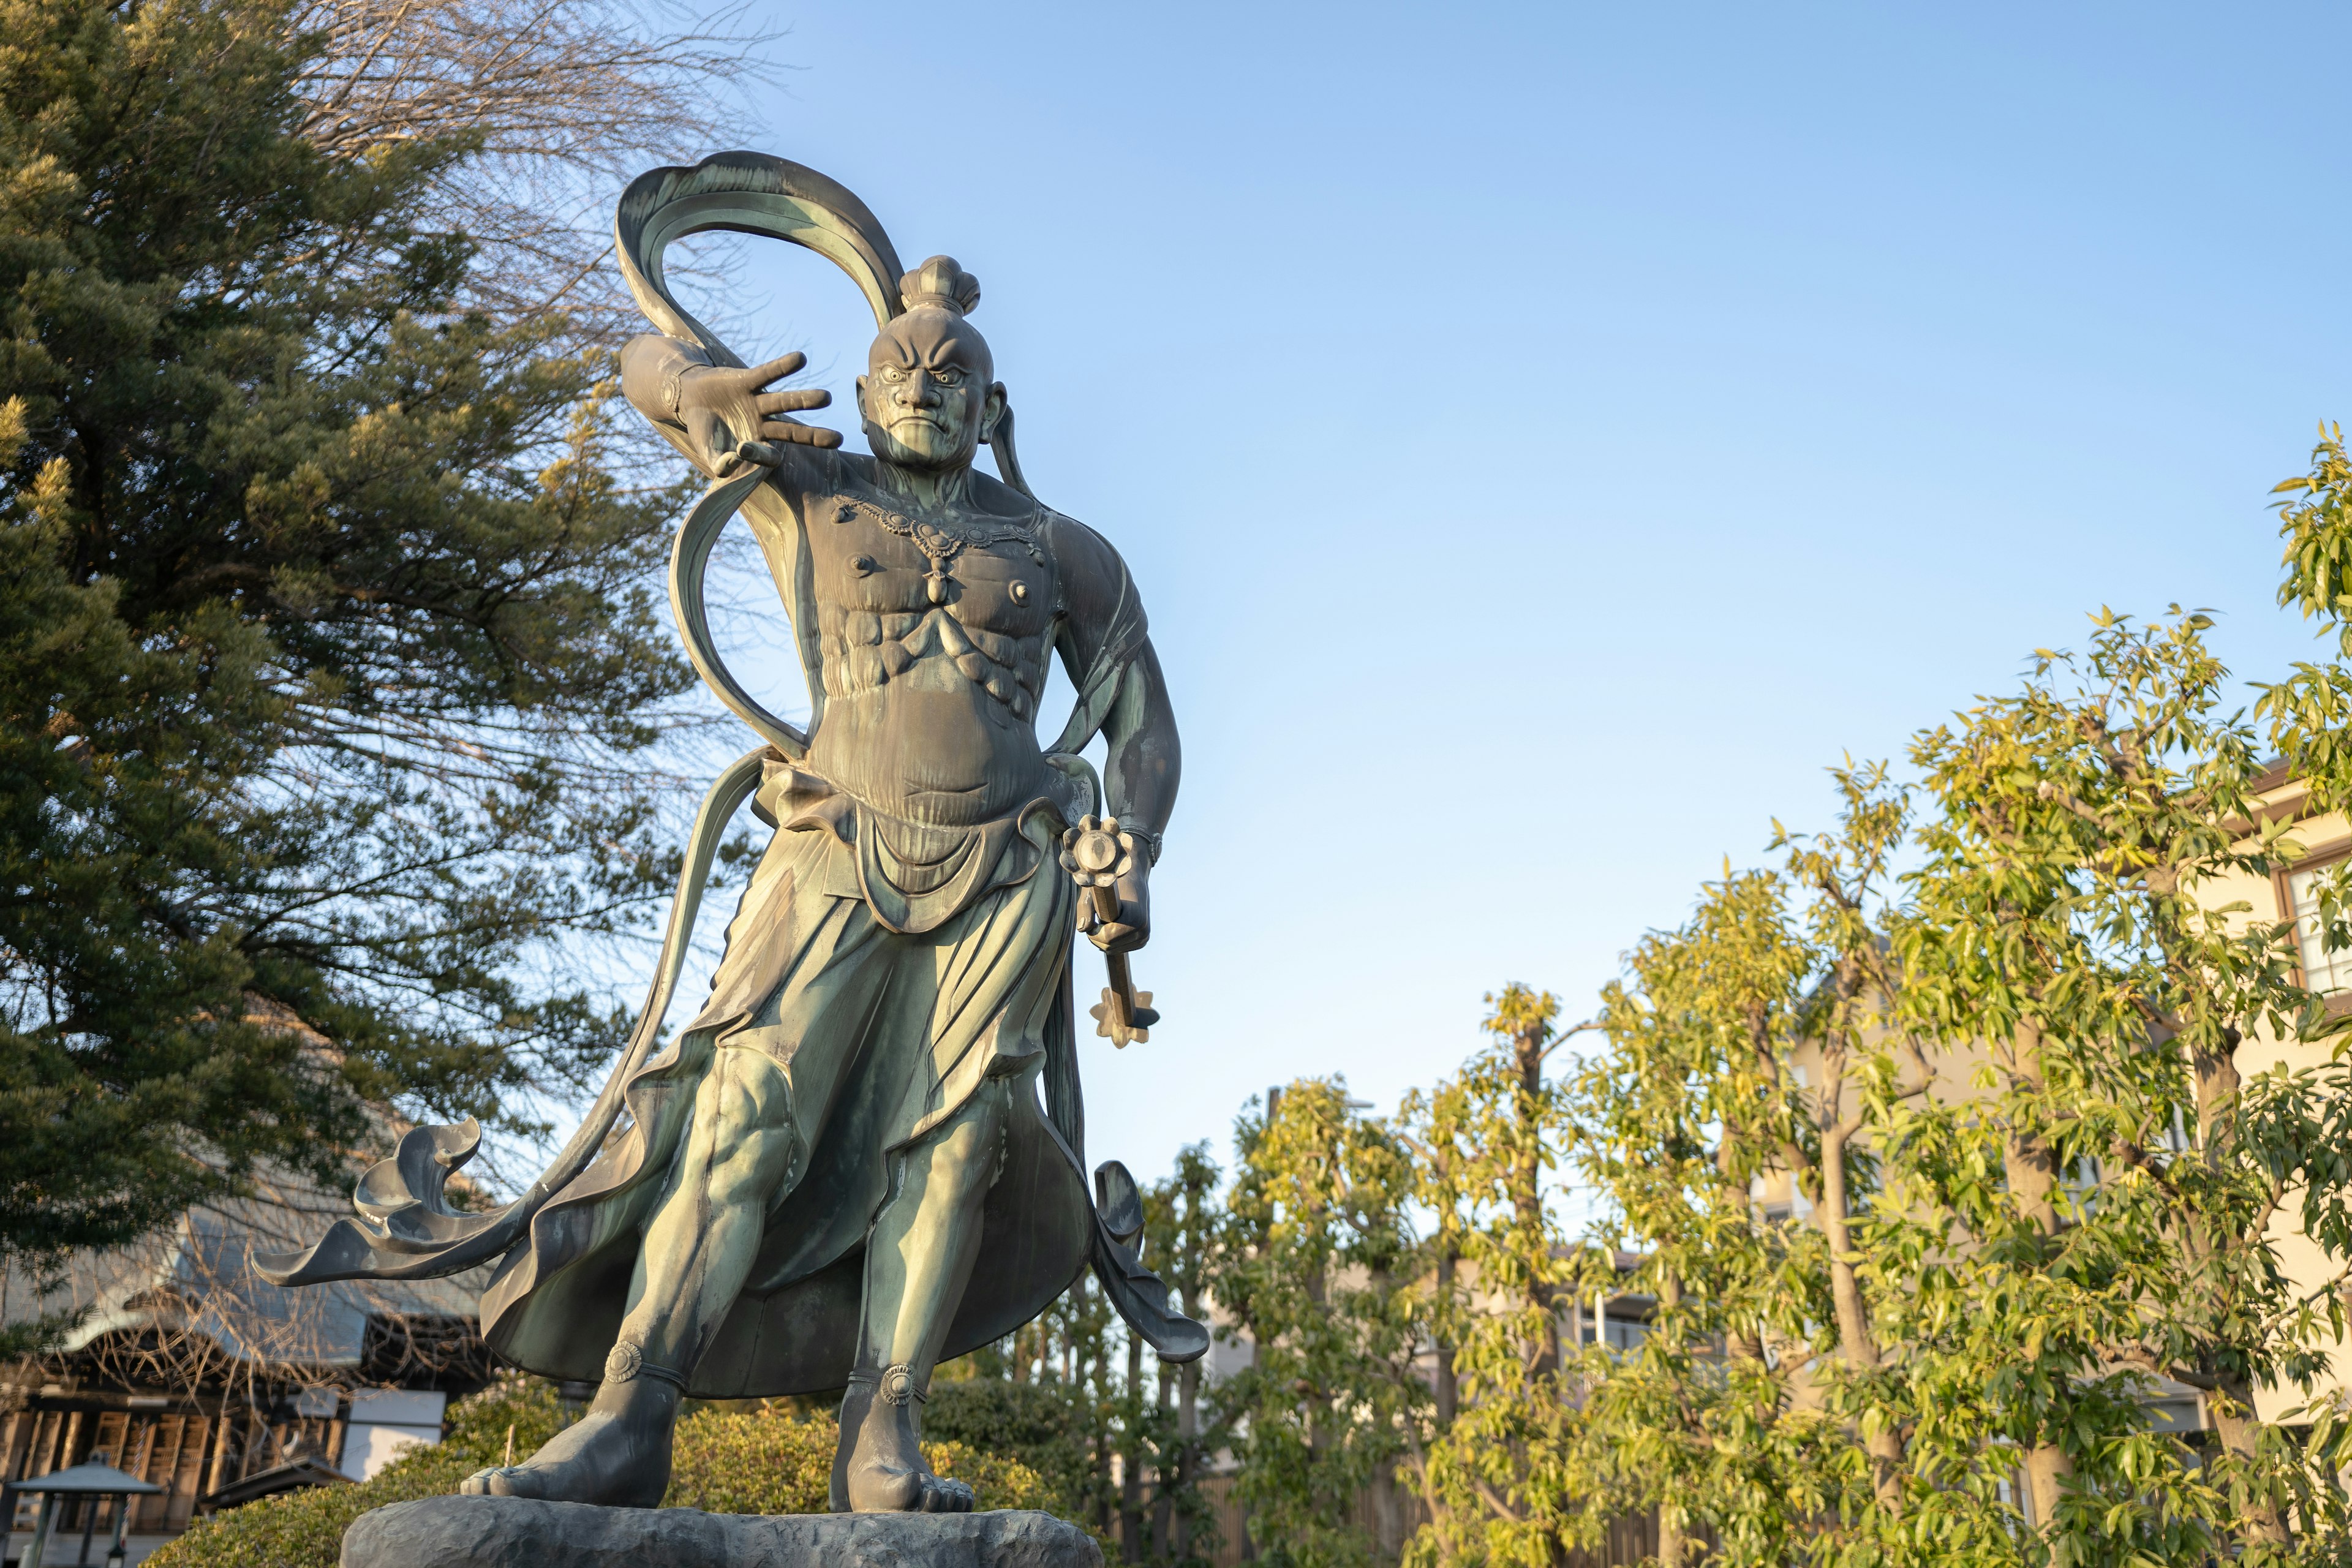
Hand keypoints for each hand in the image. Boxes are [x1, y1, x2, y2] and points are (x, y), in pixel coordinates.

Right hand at [677, 352, 839, 472]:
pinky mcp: (746, 380)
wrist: (689, 399)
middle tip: (839, 439)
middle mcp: (763, 425)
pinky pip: (767, 374)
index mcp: (757, 446)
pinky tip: (800, 358)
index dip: (765, 457)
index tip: (748, 454)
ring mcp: (758, 403)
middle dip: (814, 436)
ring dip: (804, 400)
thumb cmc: (704, 431)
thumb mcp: (708, 451)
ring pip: (785, 402)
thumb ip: (718, 463)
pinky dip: (782, 367)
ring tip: (827, 398)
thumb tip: (728, 467)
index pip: (771, 457)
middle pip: (793, 432)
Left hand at [1088, 864, 1150, 954]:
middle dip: (1096, 936)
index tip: (1091, 919)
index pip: (1107, 939)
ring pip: (1113, 950)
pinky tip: (1111, 927)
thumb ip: (1085, 909)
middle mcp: (1143, 930)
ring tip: (1103, 922)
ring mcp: (1144, 937)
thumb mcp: (1094, 891)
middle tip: (1094, 920)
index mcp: (1135, 918)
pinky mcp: (1142, 940)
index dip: (1093, 932)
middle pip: (1109, 947)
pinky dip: (1111, 941)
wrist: (1133, 880)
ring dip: (1103, 939)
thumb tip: (1081, 929)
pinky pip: (1120, 948)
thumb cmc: (1112, 883)